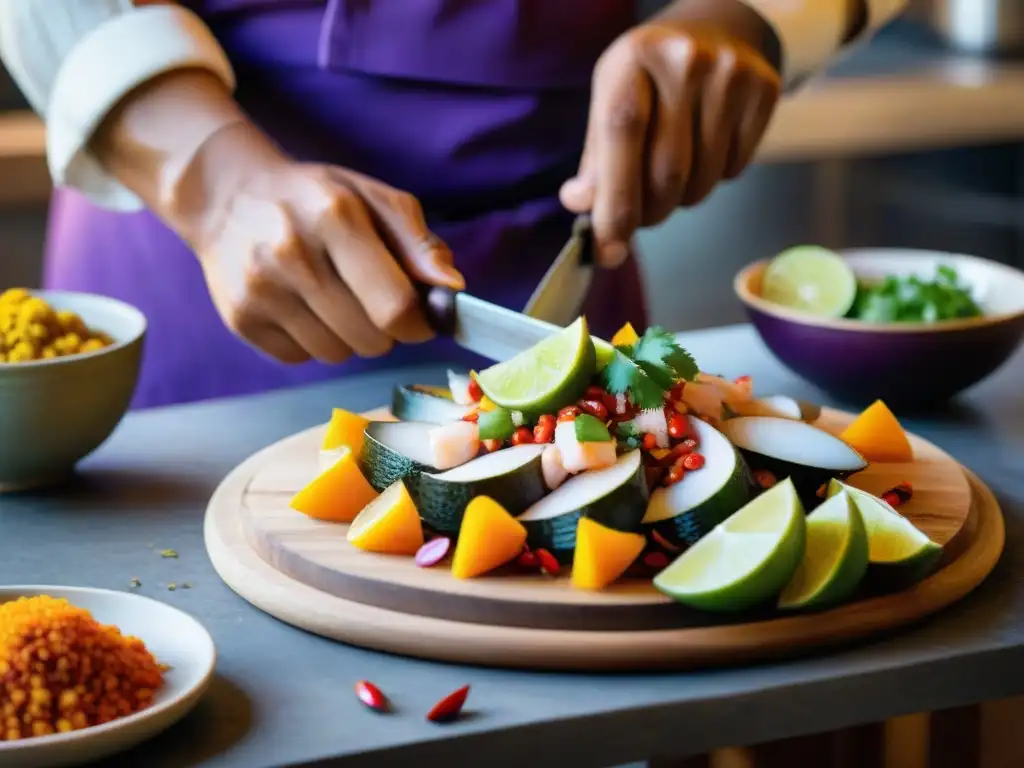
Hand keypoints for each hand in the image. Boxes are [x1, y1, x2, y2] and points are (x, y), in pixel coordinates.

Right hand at [195, 142, 463, 364]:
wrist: (226, 198)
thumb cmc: (316, 199)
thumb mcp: (373, 199)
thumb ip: (419, 243)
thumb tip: (452, 289)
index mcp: (335, 216)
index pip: (395, 306)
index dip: (418, 324)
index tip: (419, 319)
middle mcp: (292, 254)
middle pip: (370, 339)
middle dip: (385, 330)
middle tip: (373, 302)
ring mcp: (261, 290)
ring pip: (337, 354)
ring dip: (348, 337)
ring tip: (333, 299)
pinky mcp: (240, 319)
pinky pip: (301, 358)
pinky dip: (312, 342)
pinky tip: (302, 307)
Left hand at [560, 19, 781, 266]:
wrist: (718, 28)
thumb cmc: (651, 75)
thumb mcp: (612, 97)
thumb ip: (596, 157)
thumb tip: (582, 206)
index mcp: (634, 58)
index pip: (621, 133)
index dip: (614, 198)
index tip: (608, 246)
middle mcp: (685, 61)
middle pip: (666, 172)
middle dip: (648, 212)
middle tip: (640, 216)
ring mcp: (731, 75)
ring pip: (701, 181)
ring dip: (681, 199)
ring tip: (674, 173)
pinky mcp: (764, 91)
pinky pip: (733, 170)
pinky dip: (713, 178)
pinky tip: (706, 149)